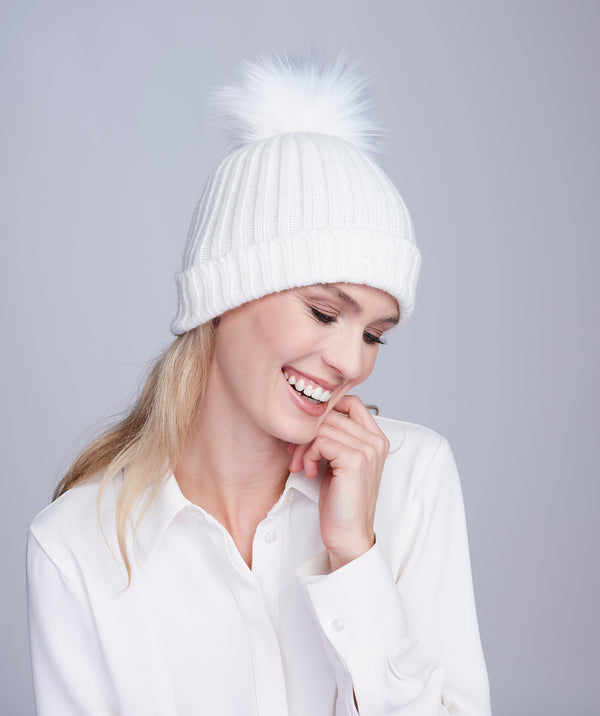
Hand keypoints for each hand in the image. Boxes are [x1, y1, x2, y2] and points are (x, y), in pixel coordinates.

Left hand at [288, 395, 389, 570]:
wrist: (347, 535)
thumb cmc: (339, 501)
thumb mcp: (336, 462)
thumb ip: (333, 436)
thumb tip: (307, 415)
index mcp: (376, 438)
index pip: (349, 402)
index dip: (324, 412)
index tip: (307, 432)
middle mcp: (376, 440)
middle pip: (331, 414)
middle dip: (306, 433)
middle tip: (294, 453)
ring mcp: (368, 449)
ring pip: (323, 427)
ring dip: (303, 446)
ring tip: (301, 465)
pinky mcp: (355, 460)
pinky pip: (321, 441)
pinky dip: (308, 454)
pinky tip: (309, 471)